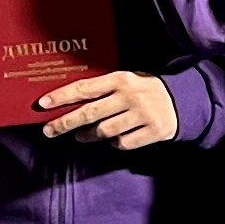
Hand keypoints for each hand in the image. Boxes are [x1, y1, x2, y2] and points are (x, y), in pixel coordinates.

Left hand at [38, 69, 180, 150]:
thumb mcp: (125, 81)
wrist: (182, 100)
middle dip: (65, 123)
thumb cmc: (143, 90)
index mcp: (121, 79)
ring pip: (105, 131)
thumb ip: (101, 89)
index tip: (42, 104)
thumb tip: (68, 103)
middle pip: (90, 113)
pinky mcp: (153, 131)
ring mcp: (142, 115)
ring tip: (81, 136)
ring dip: (89, 135)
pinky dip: (116, 143)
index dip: (62, 96)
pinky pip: (124, 143)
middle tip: (49, 130)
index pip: (85, 88)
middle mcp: (130, 96)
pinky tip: (114, 139)